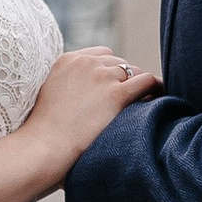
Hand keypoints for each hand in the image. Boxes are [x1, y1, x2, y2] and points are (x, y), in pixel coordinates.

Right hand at [19, 47, 159, 171]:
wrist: (43, 146)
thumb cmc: (43, 132)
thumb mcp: (50, 95)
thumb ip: (67, 86)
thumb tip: (84, 96)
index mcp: (67, 60)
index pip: (101, 55)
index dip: (111, 70)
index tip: (115, 85)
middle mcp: (85, 63)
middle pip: (118, 63)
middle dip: (125, 79)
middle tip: (132, 97)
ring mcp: (100, 76)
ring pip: (133, 71)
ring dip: (139, 85)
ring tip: (147, 100)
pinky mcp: (115, 94)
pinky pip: (146, 82)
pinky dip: (155, 87)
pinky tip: (158, 96)